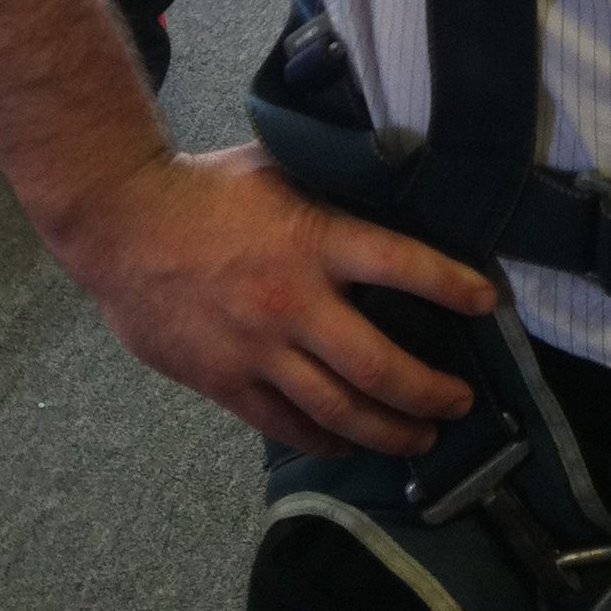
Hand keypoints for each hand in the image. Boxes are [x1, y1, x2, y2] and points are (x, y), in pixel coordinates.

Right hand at [56, 140, 498, 457]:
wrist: (122, 225)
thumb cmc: (204, 188)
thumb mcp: (278, 167)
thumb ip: (330, 183)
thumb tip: (387, 173)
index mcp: (313, 240)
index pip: (401, 265)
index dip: (450, 285)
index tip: (487, 300)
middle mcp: (293, 302)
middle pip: (377, 364)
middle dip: (429, 391)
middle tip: (461, 402)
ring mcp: (258, 349)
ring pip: (337, 409)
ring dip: (387, 430)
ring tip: (420, 438)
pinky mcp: (225, 381)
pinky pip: (285, 424)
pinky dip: (323, 439)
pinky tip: (347, 444)